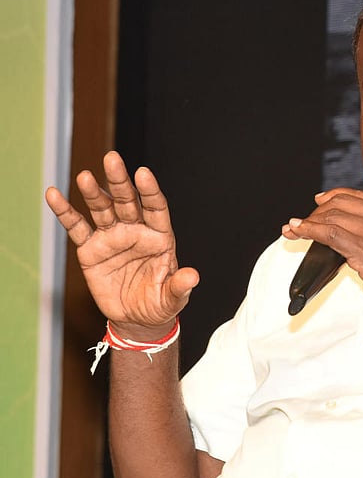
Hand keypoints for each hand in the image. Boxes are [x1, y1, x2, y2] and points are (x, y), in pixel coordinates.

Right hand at [45, 151, 197, 338]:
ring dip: (93, 192)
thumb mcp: (173, 297)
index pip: (156, 208)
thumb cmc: (160, 303)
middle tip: (112, 158)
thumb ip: (180, 285)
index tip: (143, 173)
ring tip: (85, 176)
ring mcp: (112, 237)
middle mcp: (136, 230)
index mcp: (160, 236)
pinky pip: (76, 227)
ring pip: (102, 209)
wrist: (136, 319)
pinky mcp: (91, 249)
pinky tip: (54, 194)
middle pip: (127, 201)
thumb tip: (193, 276)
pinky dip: (65, 212)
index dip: (150, 191)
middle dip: (119, 181)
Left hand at [282, 188, 362, 327]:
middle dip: (317, 210)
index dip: (334, 196)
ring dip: (307, 221)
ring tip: (293, 228)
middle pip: (341, 202)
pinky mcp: (362, 247)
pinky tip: (298, 232)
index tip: (320, 200)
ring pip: (332, 216)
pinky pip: (328, 232)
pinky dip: (308, 230)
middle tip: (303, 220)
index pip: (358, 196)